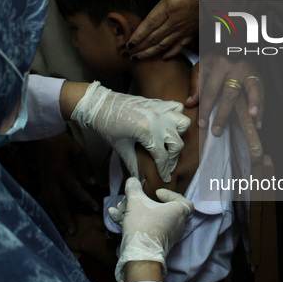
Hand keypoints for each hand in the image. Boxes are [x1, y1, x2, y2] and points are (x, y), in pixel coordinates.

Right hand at [35, 133, 98, 234]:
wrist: (39, 135)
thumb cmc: (60, 141)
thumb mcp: (76, 150)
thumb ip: (84, 167)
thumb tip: (92, 183)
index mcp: (61, 171)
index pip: (75, 189)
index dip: (86, 199)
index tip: (96, 208)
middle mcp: (51, 180)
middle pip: (58, 202)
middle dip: (65, 217)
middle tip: (73, 231)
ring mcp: (44, 182)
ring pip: (50, 203)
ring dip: (57, 217)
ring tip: (64, 229)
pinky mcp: (40, 181)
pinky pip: (46, 199)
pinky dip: (51, 210)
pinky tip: (55, 217)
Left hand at [71, 82, 190, 182]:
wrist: (98, 104)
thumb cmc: (107, 126)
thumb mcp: (120, 147)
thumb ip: (132, 163)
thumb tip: (137, 179)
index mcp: (148, 132)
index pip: (162, 157)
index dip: (164, 170)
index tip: (166, 178)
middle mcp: (158, 120)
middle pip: (177, 144)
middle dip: (174, 157)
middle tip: (168, 164)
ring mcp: (160, 109)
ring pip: (183, 123)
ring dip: (179, 134)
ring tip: (170, 141)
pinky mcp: (158, 102)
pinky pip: (177, 107)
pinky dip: (177, 115)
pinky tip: (169, 124)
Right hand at [108, 177, 193, 281]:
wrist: (140, 255)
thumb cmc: (143, 225)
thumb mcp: (135, 202)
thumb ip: (133, 188)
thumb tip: (132, 180)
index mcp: (178, 212)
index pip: (184, 201)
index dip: (171, 194)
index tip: (156, 193)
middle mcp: (177, 224)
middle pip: (160, 208)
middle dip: (142, 202)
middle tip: (131, 199)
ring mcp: (168, 236)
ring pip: (150, 219)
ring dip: (134, 211)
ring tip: (119, 208)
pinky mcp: (158, 245)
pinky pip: (147, 229)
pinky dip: (133, 222)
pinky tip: (115, 215)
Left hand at [124, 0, 198, 59]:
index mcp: (169, 8)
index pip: (149, 25)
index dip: (137, 36)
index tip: (127, 44)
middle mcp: (175, 22)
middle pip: (153, 38)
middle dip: (138, 48)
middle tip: (125, 55)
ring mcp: (184, 29)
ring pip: (163, 45)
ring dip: (149, 53)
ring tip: (137, 59)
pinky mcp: (192, 32)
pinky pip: (180, 46)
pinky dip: (171, 53)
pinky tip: (163, 58)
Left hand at [187, 53, 264, 135]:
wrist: (233, 45)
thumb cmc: (215, 59)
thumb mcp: (202, 67)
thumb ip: (196, 85)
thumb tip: (190, 104)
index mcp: (219, 63)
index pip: (210, 90)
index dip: (205, 108)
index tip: (202, 124)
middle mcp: (236, 65)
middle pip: (230, 93)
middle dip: (223, 114)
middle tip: (217, 131)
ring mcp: (249, 70)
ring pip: (252, 91)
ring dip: (253, 107)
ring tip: (252, 123)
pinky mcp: (259, 76)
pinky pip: (261, 93)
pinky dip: (261, 108)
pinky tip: (258, 123)